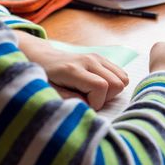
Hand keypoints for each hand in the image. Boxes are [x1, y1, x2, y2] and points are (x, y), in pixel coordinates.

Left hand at [14, 31, 128, 109]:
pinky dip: (114, 84)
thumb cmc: (43, 78)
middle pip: (117, 83)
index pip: (101, 86)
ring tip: (94, 94)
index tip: (83, 106)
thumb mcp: (49, 93)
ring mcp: (97, 57)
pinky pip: (121, 74)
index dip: (96, 102)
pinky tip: (98, 87)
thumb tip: (89, 105)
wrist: (42, 57)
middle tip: (89, 100)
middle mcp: (89, 60)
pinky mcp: (102, 58)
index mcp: (73, 69)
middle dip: (106, 98)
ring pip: (123, 79)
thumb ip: (68, 100)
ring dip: (112, 92)